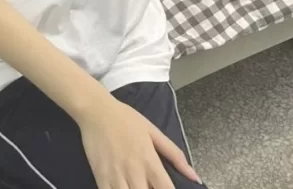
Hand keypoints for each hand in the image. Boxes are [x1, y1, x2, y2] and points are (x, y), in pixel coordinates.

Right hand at [78, 95, 200, 188]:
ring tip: (138, 187)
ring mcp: (116, 177)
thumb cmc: (126, 119)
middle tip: (151, 187)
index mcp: (150, 161)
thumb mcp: (153, 132)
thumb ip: (175, 155)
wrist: (96, 111)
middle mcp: (135, 172)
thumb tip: (195, 177)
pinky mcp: (101, 179)